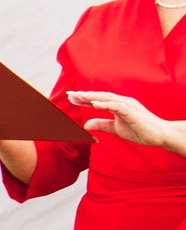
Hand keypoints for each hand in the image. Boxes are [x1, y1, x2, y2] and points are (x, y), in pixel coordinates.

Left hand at [67, 90, 185, 153]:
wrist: (160, 135)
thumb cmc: (140, 130)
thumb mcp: (116, 129)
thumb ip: (102, 125)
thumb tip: (86, 125)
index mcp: (119, 105)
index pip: (99, 100)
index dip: (85, 99)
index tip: (71, 98)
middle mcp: (123, 102)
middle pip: (101, 96)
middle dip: (85, 95)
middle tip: (70, 94)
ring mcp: (128, 106)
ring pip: (107, 98)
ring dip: (92, 97)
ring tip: (79, 97)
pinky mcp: (132, 112)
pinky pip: (117, 106)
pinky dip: (105, 104)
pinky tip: (94, 104)